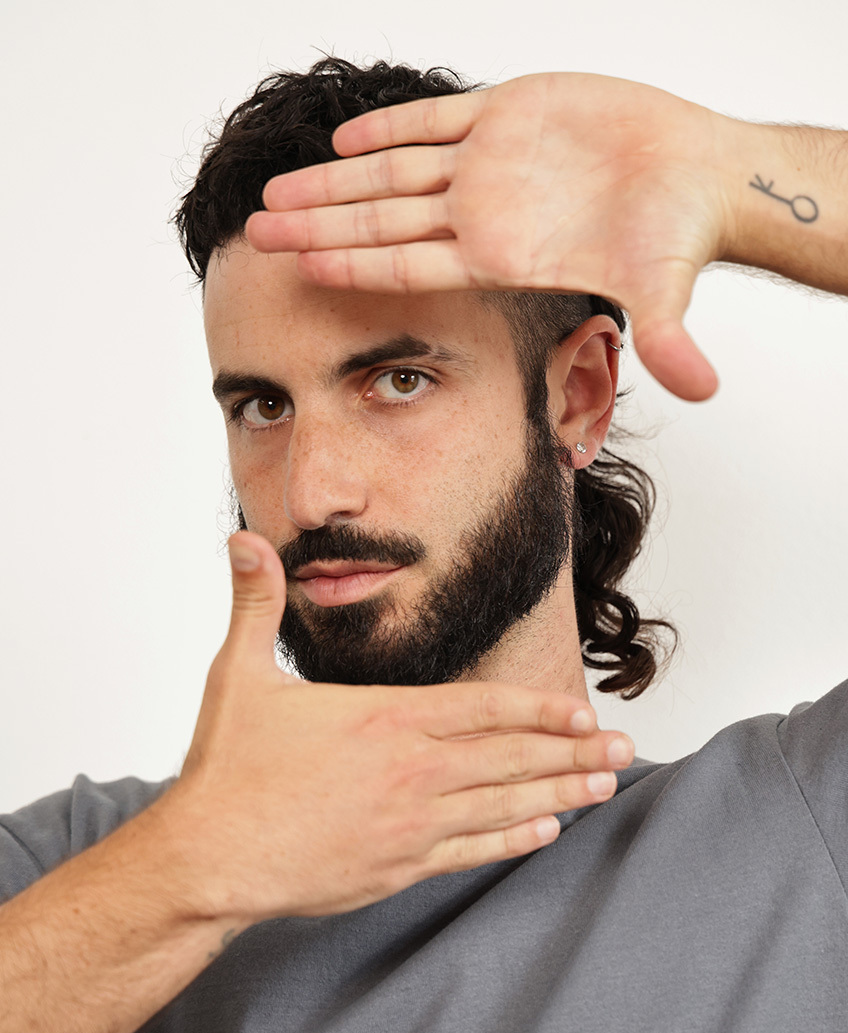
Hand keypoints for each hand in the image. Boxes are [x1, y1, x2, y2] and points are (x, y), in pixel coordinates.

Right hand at [165, 531, 633, 922]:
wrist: (209, 857)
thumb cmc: (227, 768)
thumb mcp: (237, 674)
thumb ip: (255, 603)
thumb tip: (242, 538)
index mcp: (384, 719)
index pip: (482, 708)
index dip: (538, 709)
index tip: (583, 710)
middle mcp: (409, 771)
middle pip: (508, 757)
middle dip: (572, 751)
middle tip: (625, 749)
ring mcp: (408, 825)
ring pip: (501, 805)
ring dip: (559, 793)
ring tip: (603, 786)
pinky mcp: (397, 868)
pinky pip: (470, 851)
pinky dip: (511, 839)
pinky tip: (545, 831)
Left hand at [246, 73, 737, 401]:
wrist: (697, 175)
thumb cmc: (680, 233)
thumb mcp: (667, 287)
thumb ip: (667, 335)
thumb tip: (702, 390)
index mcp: (503, 256)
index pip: (413, 264)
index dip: (359, 265)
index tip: (304, 270)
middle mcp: (482, 214)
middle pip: (381, 222)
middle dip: (318, 226)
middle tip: (256, 233)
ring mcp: (489, 164)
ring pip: (392, 172)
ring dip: (333, 181)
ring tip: (276, 192)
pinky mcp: (508, 112)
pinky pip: (436, 120)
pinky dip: (392, 126)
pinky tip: (344, 141)